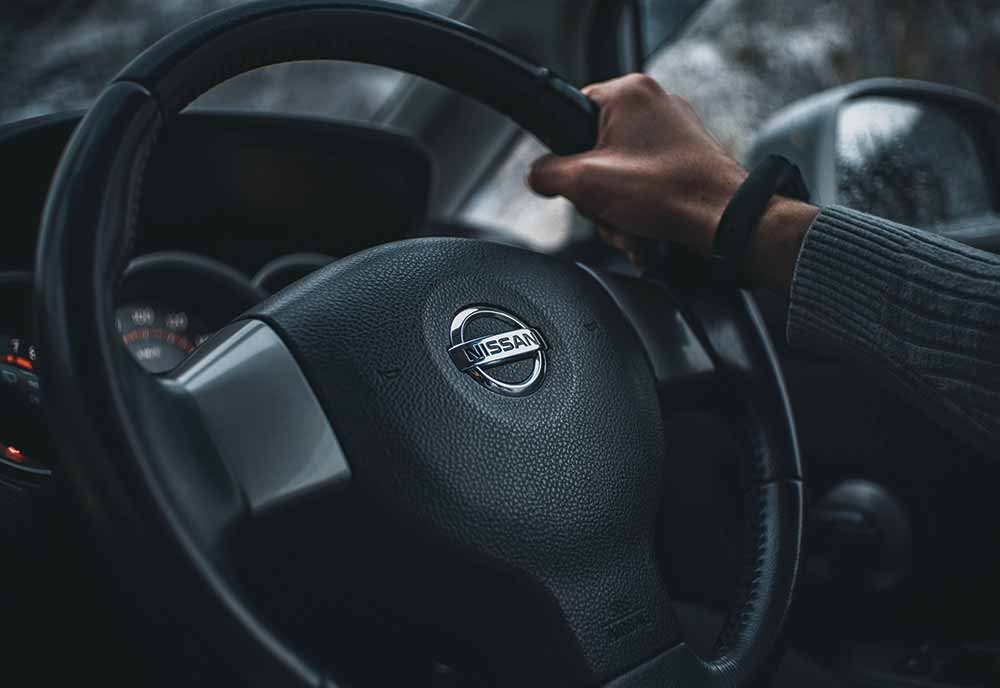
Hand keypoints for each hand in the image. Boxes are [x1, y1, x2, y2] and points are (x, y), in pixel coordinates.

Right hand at [528, 74, 818, 291]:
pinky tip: (646, 230)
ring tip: (632, 226)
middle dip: (597, 193)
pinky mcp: (687, 158)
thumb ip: (547, 174)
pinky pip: (646, 183)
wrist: (725, 222)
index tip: (575, 179)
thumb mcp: (586, 184)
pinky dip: (641, 210)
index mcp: (629, 93)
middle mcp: (655, 105)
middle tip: (609, 208)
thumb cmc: (668, 193)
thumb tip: (537, 176)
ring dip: (617, 209)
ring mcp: (675, 131)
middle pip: (595, 150)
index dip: (566, 152)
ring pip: (619, 172)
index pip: (571, 110)